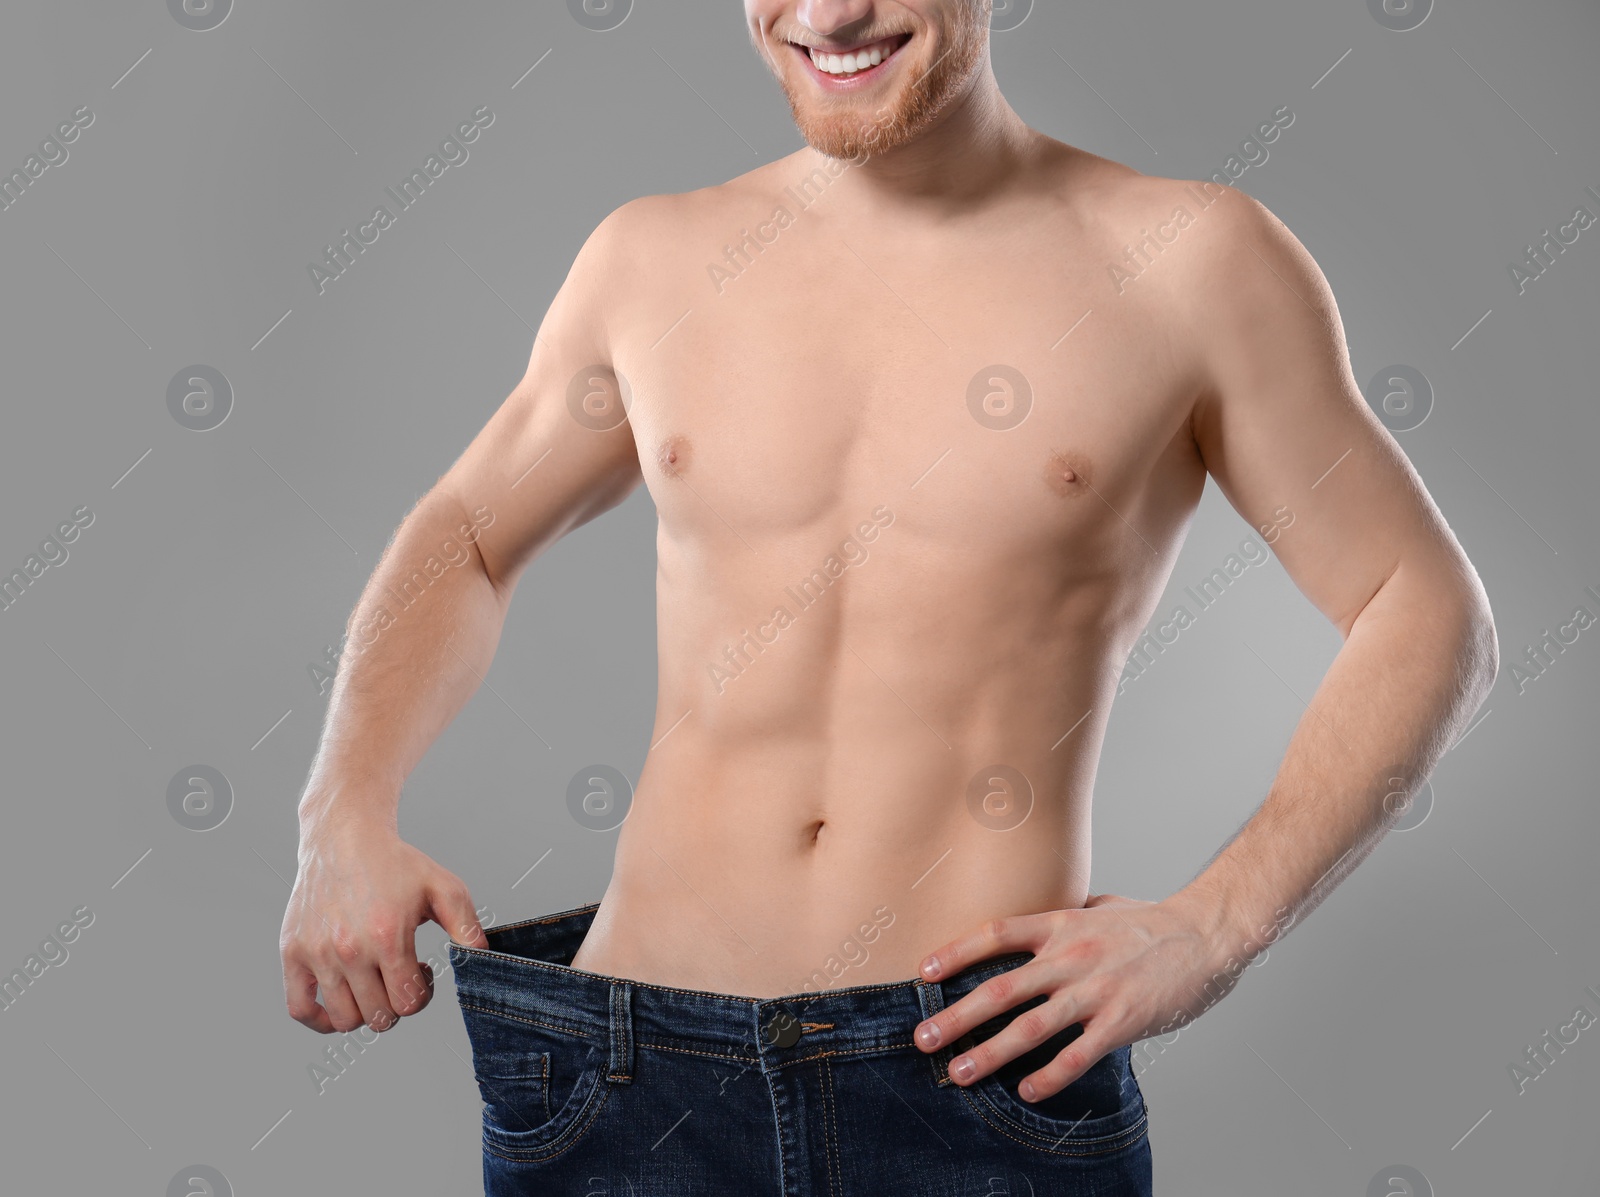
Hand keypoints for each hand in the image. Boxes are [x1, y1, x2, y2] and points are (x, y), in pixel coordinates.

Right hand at [280, 819, 486, 1033]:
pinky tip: (340, 1002)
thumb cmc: (394, 864)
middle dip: (397, 1004)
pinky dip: (320, 1019)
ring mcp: (317, 954)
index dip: (422, 994)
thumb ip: (467, 925)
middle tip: (398, 976)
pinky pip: (299, 1009)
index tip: (420, 971)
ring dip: (365, 1011)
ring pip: (344, 1019)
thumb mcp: (442, 887)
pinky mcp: (293, 952)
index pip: (408, 1003)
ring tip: (373, 982)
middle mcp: (348, 950)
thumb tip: (483, 957)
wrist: (344, 838)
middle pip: (379, 1017)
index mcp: (386, 937)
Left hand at [911, 892, 1236, 1100]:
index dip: (956, 953)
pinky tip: (1026, 1092)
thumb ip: (1067, 913)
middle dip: (957, 1016)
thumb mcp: (1101, 905)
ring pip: (1031, 1027)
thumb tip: (1040, 915)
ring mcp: (1095, 990)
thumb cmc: (1151, 921)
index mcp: (1061, 924)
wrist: (1206, 934)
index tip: (923, 972)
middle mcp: (1071, 956)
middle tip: (922, 1038)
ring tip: (959, 1074)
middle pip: (1001, 988)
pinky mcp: (1121, 1021)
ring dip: (990, 1054)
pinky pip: (1077, 1055)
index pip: (996, 934)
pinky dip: (1049, 1077)